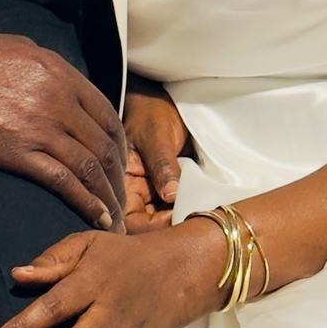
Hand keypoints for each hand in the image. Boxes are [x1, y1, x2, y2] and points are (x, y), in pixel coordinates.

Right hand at [0, 15, 126, 229]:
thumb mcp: (18, 48)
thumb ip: (46, 67)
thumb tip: (60, 81)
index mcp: (60, 72)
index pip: (107, 114)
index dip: (120, 144)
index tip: (121, 165)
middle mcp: (58, 98)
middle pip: (105, 144)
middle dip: (119, 177)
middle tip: (123, 200)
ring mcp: (40, 125)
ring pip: (91, 166)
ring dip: (108, 197)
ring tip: (115, 220)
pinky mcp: (17, 152)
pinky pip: (64, 182)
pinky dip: (86, 203)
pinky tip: (96, 219)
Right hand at [123, 77, 189, 232]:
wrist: (168, 99)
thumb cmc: (153, 110)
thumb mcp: (158, 135)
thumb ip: (162, 165)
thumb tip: (170, 196)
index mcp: (122, 182)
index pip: (129, 220)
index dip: (151, 227)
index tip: (178, 218)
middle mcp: (135, 193)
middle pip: (147, 227)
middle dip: (170, 228)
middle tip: (196, 218)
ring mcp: (154, 193)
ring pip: (165, 221)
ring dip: (182, 220)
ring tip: (203, 212)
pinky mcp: (171, 190)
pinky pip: (178, 209)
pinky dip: (190, 210)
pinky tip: (204, 205)